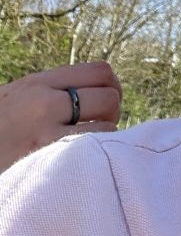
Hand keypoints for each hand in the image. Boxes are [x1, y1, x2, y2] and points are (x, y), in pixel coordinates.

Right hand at [0, 61, 122, 172]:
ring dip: (105, 138)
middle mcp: (43, 101)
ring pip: (106, 127)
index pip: (99, 71)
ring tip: (87, 148)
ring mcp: (44, 132)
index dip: (111, 86)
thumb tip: (94, 90)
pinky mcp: (44, 161)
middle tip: (99, 128)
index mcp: (37, 83)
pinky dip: (95, 157)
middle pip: (109, 96)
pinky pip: (91, 152)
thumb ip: (49, 93)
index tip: (105, 103)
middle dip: (112, 113)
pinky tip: (81, 164)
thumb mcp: (14, 100)